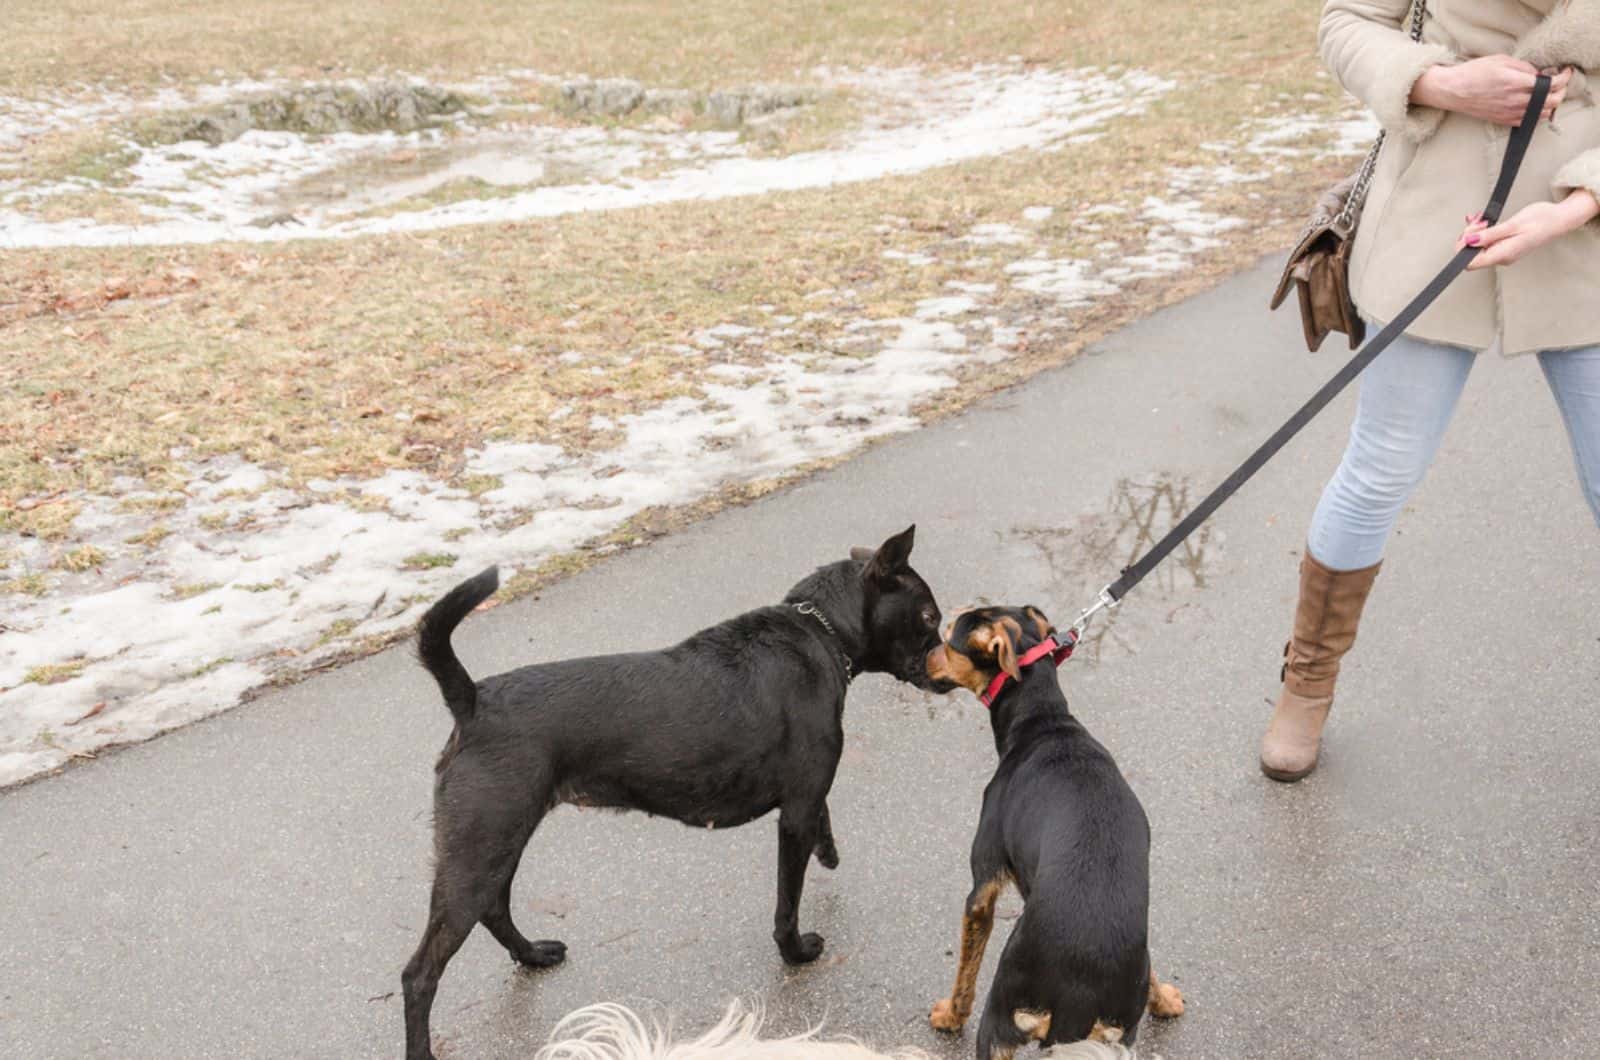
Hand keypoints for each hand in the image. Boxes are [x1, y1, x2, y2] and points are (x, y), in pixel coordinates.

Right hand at [1413, 57, 1570, 124]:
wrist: (1453, 91)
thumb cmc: (1474, 72)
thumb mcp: (1501, 60)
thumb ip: (1524, 67)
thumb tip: (1540, 75)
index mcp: (1516, 82)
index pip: (1552, 84)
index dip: (1564, 78)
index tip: (1565, 72)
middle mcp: (1515, 100)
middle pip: (1552, 101)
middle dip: (1561, 91)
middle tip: (1559, 83)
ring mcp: (1510, 112)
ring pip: (1544, 113)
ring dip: (1551, 104)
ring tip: (1549, 95)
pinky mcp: (1504, 120)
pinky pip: (1529, 121)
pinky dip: (1538, 114)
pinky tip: (1535, 106)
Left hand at [1458, 190, 1599, 268]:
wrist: (1560, 219)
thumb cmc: (1542, 220)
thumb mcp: (1513, 224)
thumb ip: (1489, 235)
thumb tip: (1469, 241)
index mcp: (1503, 255)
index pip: (1470, 263)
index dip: (1463, 248)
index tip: (1468, 232)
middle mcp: (1501, 257)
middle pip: (1472, 254)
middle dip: (1469, 235)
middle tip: (1480, 221)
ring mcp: (1503, 252)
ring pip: (1478, 246)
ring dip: (1476, 230)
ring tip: (1483, 218)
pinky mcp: (1505, 245)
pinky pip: (1486, 241)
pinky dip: (1483, 230)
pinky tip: (1485, 221)